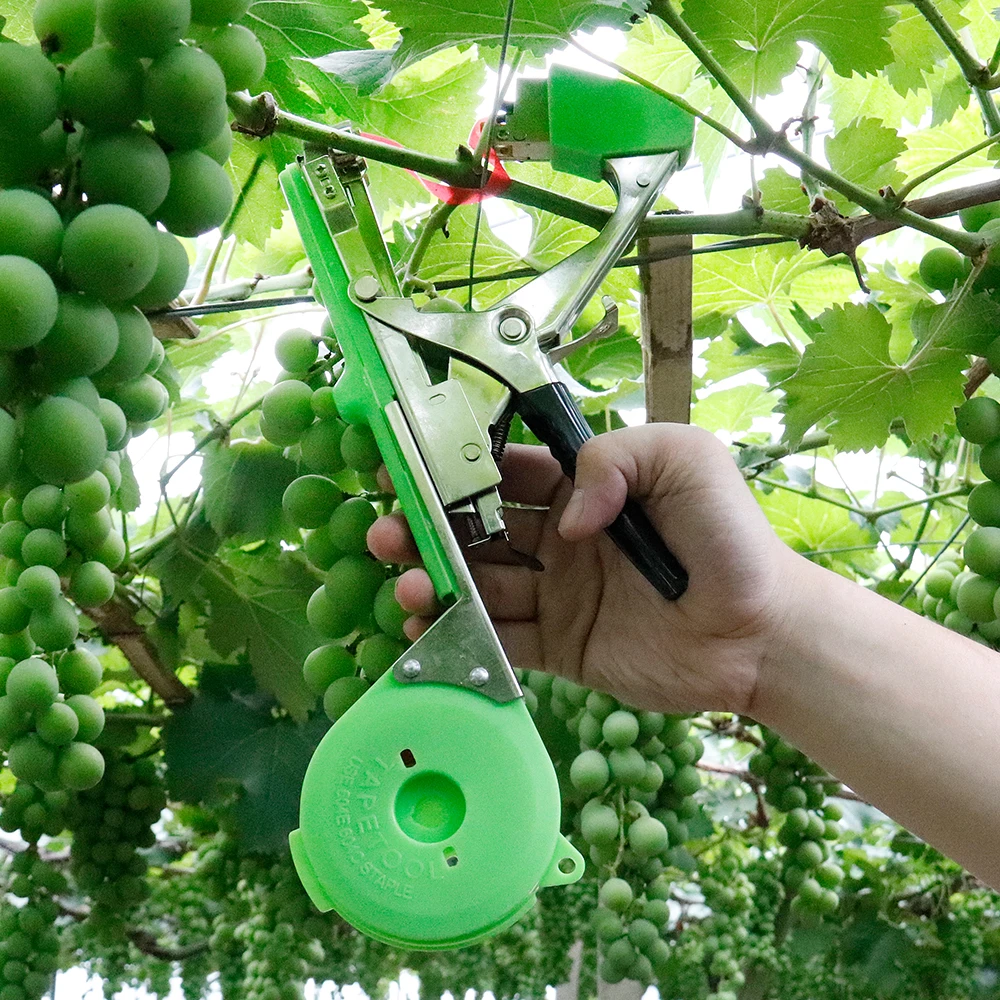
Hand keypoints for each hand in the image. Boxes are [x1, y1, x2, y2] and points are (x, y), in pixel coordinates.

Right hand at [367, 423, 799, 714]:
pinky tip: (423, 632)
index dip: (452, 468)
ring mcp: (557, 596)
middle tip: (387, 536)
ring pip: (479, 585)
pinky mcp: (561, 648)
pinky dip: (459, 636)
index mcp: (581, 489)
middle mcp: (559, 540)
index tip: (404, 467)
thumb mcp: (686, 461)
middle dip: (427, 529)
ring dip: (434, 583)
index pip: (502, 471)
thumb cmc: (730, 539)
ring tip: (407, 587)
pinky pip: (500, 640)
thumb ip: (616, 459)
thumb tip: (565, 517)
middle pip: (476, 530)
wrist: (761, 633)